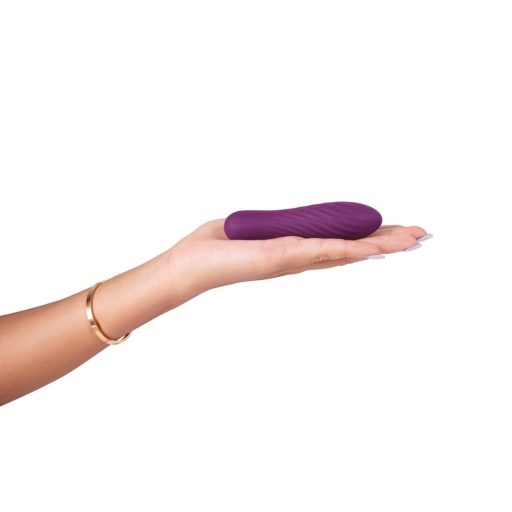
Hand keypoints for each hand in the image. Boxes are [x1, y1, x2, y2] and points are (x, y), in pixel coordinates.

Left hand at [164, 219, 428, 297]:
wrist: (189, 266)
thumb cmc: (216, 248)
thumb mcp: (254, 229)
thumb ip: (277, 228)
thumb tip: (287, 225)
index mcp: (296, 249)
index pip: (341, 242)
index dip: (371, 238)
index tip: (397, 232)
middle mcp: (301, 258)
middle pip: (353, 249)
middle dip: (388, 243)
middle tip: (423, 236)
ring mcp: (295, 259)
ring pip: (347, 251)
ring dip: (381, 245)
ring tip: (414, 239)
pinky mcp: (282, 257)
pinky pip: (323, 251)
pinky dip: (351, 250)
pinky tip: (376, 249)